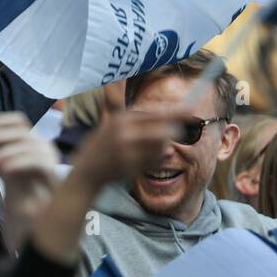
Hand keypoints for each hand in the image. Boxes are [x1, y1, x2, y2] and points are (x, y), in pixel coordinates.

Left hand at [0, 112, 60, 247]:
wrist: (32, 220)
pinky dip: (20, 161)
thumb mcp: (2, 168)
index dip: (3, 120)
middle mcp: (43, 148)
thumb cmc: (19, 191)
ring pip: (32, 145)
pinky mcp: (53, 176)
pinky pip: (39, 162)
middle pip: (24, 132)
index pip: (20, 121)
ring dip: (9, 149)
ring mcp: (51, 161)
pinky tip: (5, 168)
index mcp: (31, 143)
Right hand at [70, 108, 185, 188]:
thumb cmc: (100, 147)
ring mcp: (128, 152)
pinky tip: (147, 159)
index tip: (190, 110)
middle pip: (162, 131)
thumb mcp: (109, 124)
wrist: (85, 174)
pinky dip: (157, 159)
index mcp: (120, 120)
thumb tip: (148, 103)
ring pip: (161, 147)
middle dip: (172, 131)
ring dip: (164, 147)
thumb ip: (128, 114)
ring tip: (154, 148)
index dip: (175, 113)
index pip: (154, 114)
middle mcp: (124, 134)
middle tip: (175, 132)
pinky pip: (155, 161)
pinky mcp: (131, 168)